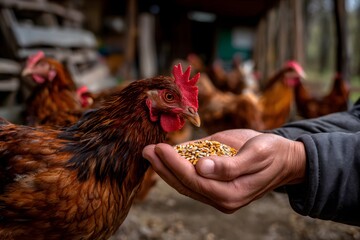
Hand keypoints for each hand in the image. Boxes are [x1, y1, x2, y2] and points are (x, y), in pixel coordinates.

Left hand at [142, 129, 305, 212]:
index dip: (174, 165)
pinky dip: (177, 170)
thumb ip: (230, 164)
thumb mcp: (256, 154)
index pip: (195, 180)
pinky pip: (192, 181)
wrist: (283, 158)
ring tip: (151, 154)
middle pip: (185, 185)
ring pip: (185, 185)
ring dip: (166, 170)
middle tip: (146, 150)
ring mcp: (218, 194)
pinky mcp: (216, 187)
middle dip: (163, 168)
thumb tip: (201, 167)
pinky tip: (165, 159)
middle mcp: (222, 198)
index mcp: (232, 192)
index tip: (159, 148)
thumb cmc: (271, 152)